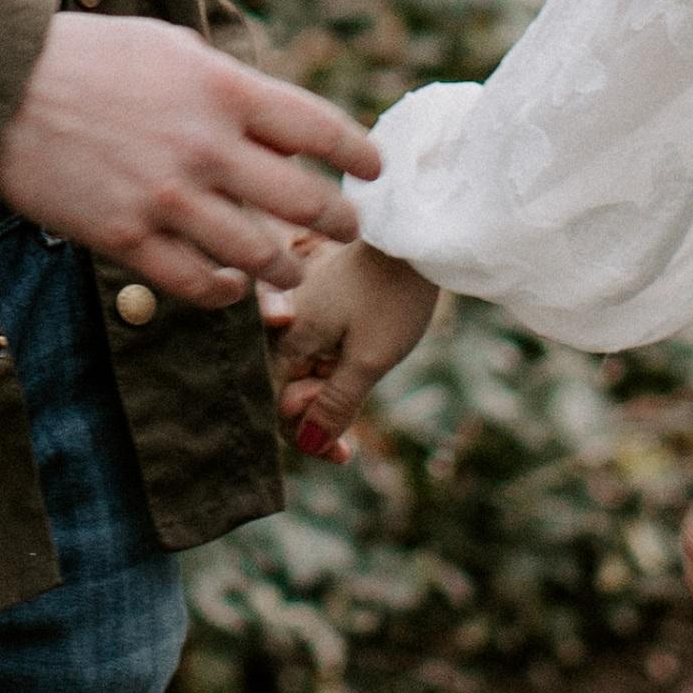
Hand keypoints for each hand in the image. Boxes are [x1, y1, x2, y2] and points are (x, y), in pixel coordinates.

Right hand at [0, 13, 375, 308]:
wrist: (2, 87)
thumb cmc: (90, 56)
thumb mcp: (171, 48)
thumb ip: (230, 88)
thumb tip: (281, 133)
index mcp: (222, 89)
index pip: (317, 127)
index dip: (357, 152)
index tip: (374, 168)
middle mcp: (205, 146)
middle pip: (302, 200)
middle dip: (337, 219)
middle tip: (349, 227)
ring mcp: (167, 197)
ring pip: (256, 253)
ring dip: (284, 267)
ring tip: (293, 269)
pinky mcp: (127, 236)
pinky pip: (194, 281)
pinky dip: (223, 291)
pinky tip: (232, 288)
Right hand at [257, 228, 440, 454]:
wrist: (414, 239)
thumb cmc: (392, 297)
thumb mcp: (369, 360)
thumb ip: (335, 404)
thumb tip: (308, 443)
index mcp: (288, 339)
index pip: (278, 407)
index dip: (307, 436)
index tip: (344, 453)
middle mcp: (285, 327)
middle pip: (288, 392)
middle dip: (320, 418)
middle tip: (355, 433)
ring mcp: (303, 314)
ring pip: (305, 374)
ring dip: (331, 397)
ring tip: (362, 397)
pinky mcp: (321, 306)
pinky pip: (318, 352)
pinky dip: (337, 373)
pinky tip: (360, 378)